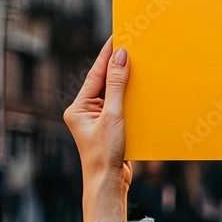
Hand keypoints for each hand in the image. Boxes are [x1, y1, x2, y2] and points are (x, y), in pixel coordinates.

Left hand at [64, 37, 131, 221]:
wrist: (108, 184)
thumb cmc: (105, 153)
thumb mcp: (113, 115)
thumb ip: (117, 85)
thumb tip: (120, 57)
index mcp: (78, 107)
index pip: (95, 74)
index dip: (107, 54)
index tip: (117, 37)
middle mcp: (85, 112)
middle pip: (104, 82)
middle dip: (118, 65)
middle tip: (131, 44)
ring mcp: (98, 120)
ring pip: (114, 93)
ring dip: (126, 81)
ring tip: (139, 62)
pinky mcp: (110, 128)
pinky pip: (121, 105)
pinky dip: (131, 97)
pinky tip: (143, 89)